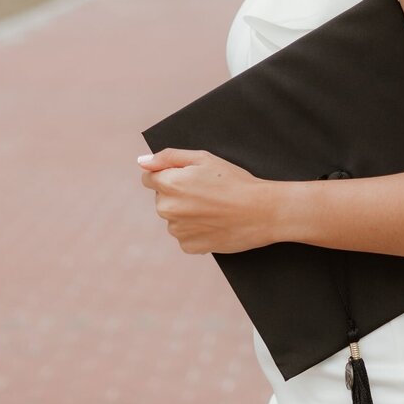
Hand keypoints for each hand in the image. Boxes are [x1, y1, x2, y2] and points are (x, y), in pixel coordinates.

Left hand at [137, 147, 279, 254]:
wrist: (262, 211)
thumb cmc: (234, 180)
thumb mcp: (203, 158)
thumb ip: (167, 157)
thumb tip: (141, 162)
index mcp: (168, 184)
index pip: (149, 178)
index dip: (168, 174)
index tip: (188, 177)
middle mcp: (167, 209)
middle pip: (161, 198)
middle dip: (176, 193)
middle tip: (206, 191)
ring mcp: (177, 231)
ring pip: (173, 217)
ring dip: (186, 212)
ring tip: (213, 207)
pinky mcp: (189, 246)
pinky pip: (184, 235)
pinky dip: (195, 229)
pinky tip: (214, 222)